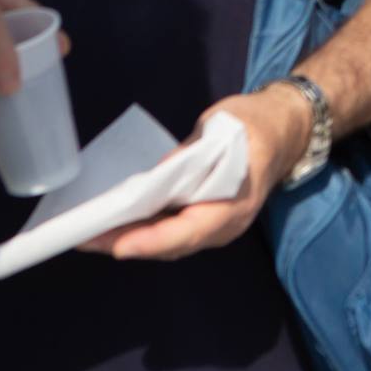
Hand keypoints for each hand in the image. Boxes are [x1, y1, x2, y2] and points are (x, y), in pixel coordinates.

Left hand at [83, 84, 309, 260]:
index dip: (154, 240)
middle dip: (128, 243)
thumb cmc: (257, 124)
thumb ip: (191, 154)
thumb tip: (156, 177)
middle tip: (84, 239)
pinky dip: (141, 230)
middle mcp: (227, 223)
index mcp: (238, 202)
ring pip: (169, 242)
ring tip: (89, 235)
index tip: (120, 245)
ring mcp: (216, 225)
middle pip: (173, 243)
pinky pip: (170, 232)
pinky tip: (114, 224)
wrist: (285, 128)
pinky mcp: (203, 218)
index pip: (192, 230)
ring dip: (129, 239)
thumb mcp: (225, 127)